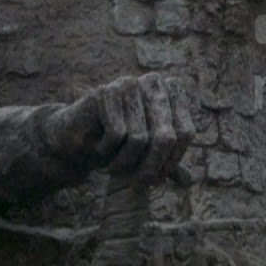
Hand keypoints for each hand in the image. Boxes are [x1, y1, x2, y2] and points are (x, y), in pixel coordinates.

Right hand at [49, 73, 195, 183]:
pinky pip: (117, 133)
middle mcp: (155, 82)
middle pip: (165, 137)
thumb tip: (188, 181)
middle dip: (150, 168)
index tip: (157, 177)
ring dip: (124, 163)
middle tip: (137, 184)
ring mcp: (130, 83)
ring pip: (139, 139)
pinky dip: (107, 150)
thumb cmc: (118, 148)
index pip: (184, 133)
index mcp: (172, 92)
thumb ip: (168, 165)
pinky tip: (99, 148)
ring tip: (113, 164)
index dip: (171, 161)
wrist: (76, 142)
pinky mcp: (106, 91)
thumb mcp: (148, 158)